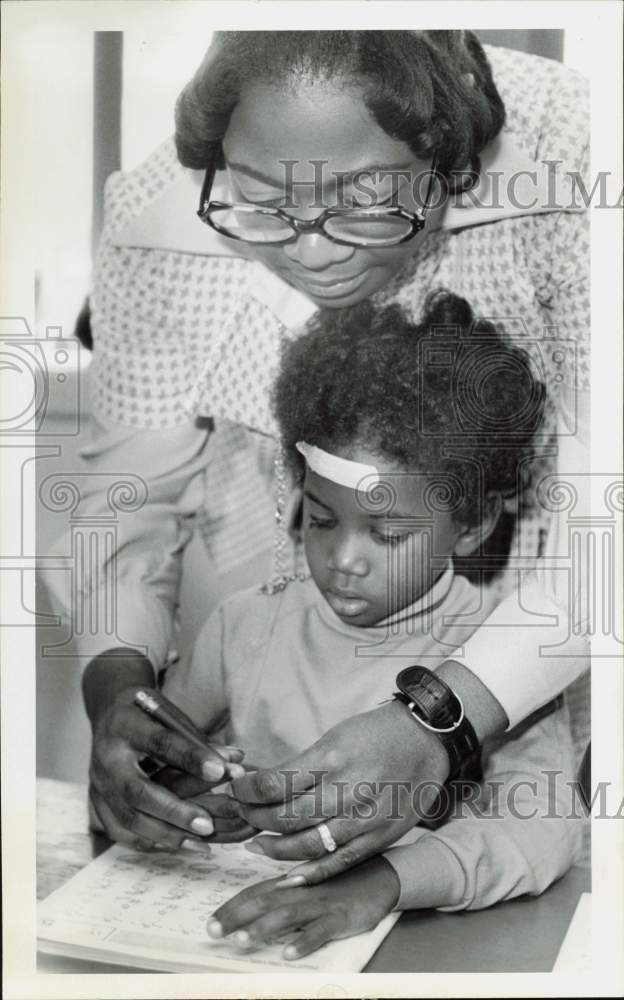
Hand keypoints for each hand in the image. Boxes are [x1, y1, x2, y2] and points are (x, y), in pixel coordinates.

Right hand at [86, 658, 245, 850]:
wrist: (109, 716)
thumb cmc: (150, 715)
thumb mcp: (171, 716)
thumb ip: (198, 741)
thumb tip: (236, 762)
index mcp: (126, 726)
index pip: (160, 743)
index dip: (191, 758)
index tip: (221, 772)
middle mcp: (106, 758)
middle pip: (137, 790)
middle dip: (174, 811)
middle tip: (208, 824)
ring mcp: (98, 784)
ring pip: (128, 818)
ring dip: (166, 833)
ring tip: (201, 842)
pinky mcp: (97, 804)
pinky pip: (121, 831)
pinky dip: (150, 841)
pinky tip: (178, 845)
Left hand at [207, 856, 400, 959]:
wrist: (381, 876)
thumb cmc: (339, 881)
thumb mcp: (309, 881)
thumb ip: (280, 885)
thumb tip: (251, 882)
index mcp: (292, 883)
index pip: (255, 893)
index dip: (232, 906)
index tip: (210, 922)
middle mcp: (302, 891)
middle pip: (264, 903)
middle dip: (236, 917)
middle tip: (213, 932)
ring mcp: (321, 904)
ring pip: (287, 917)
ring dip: (262, 929)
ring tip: (241, 941)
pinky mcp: (341, 918)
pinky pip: (321, 931)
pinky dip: (304, 942)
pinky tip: (289, 954)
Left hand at [231, 700, 448, 881]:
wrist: (427, 741)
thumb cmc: (377, 734)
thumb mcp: (335, 737)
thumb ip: (304, 766)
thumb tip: (264, 785)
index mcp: (333, 758)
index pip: (275, 783)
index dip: (247, 792)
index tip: (235, 791)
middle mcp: (347, 790)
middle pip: (285, 816)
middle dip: (255, 818)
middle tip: (241, 815)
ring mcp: (364, 818)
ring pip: (306, 844)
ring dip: (273, 847)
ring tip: (256, 843)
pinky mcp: (378, 837)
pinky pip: (337, 862)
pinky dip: (309, 872)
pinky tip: (288, 874)